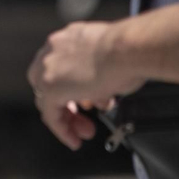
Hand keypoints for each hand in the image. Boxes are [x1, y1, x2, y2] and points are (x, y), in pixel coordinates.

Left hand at [28, 21, 142, 146]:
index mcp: (69, 38)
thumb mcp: (111, 60)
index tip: (84, 103)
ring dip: (67, 119)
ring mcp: (49, 67)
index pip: (59, 68)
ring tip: (84, 132)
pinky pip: (50, 114)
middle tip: (83, 120)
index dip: (72, 89)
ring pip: (48, 100)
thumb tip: (101, 93)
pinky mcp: (50, 87)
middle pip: (50, 84)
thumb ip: (98, 75)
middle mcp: (54, 49)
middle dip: (69, 106)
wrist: (128, 49)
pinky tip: (74, 139)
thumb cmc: (129, 51)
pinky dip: (62, 129)